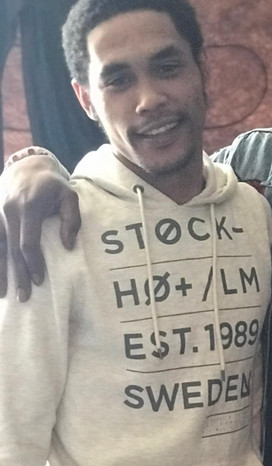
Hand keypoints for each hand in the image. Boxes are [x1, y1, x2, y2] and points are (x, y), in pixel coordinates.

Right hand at [0, 155, 79, 299]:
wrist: (26, 167)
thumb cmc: (53, 186)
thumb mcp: (69, 197)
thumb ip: (71, 220)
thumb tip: (68, 246)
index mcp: (28, 208)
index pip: (28, 243)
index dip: (33, 263)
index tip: (40, 281)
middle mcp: (8, 212)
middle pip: (12, 250)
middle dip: (18, 275)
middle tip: (24, 297)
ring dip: (1, 272)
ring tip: (3, 294)